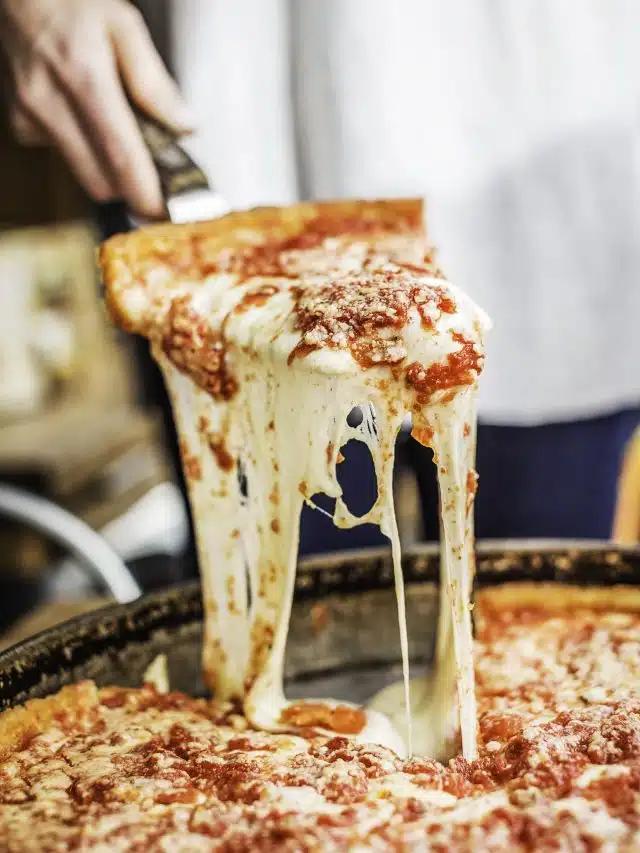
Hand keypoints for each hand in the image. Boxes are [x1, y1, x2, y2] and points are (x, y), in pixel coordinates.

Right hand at [0, 0, 192, 216]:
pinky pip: (63, 155)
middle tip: (155, 174)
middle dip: (131, 187)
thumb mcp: (124, 25)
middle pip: (101, 181)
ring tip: (124, 135)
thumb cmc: (73, 1)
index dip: (146, 193)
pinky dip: (84, 148)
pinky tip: (86, 116)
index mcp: (84, 77)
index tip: (167, 211)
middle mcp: (51, 103)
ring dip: (109, 168)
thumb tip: (184, 127)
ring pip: (83, 174)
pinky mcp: (21, 123)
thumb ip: (154, 82)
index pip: (120, 156)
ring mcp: (31, 116)